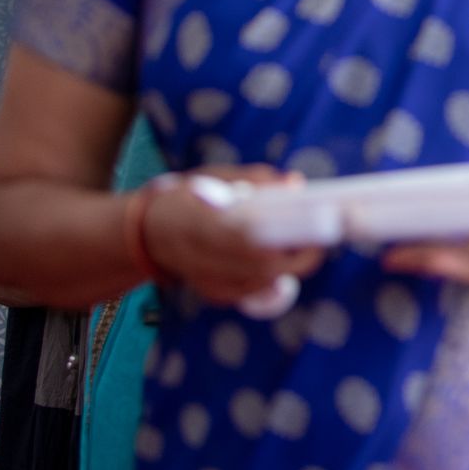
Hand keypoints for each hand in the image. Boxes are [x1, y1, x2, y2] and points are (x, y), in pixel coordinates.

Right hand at [142, 167, 327, 306]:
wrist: (147, 232)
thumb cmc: (188, 196)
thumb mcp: (218, 176)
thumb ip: (257, 179)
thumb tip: (296, 183)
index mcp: (200, 222)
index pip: (250, 237)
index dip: (287, 235)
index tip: (318, 222)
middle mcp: (201, 257)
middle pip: (263, 266)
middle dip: (300, 254)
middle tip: (321, 235)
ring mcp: (206, 280)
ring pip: (262, 282)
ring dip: (289, 265)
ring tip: (304, 242)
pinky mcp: (213, 294)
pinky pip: (252, 291)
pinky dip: (271, 277)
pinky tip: (278, 258)